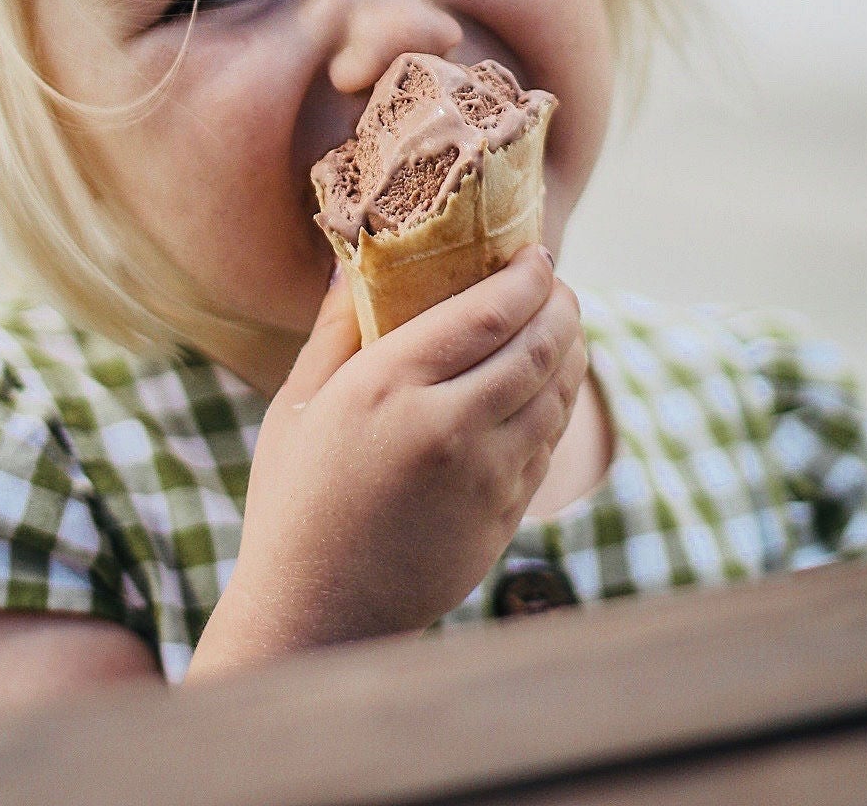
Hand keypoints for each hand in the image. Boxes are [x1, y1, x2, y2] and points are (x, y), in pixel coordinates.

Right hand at [188, 246, 585, 673]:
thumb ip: (336, 328)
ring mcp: (483, 479)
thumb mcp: (300, 403)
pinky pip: (548, 445)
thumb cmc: (296, 499)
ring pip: (555, 397)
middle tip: (559, 284)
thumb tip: (357, 262)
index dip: (527, 277)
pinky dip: (558, 404)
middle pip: (537, 348)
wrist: (318, 613)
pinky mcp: (503, 518)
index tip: (536, 254)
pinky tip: (547, 386)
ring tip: (562, 326)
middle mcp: (446, 428)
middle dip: (561, 305)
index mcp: (388, 387)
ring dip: (570, 352)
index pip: (488, 313)